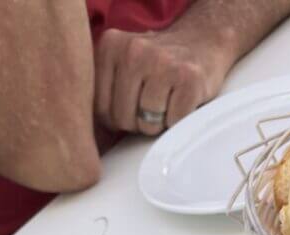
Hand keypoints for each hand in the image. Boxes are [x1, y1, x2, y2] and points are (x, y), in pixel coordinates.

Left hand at [94, 27, 233, 135]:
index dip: (119, 119)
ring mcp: (162, 63)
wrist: (203, 41)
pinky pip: (173, 122)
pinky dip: (179, 120)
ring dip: (160, 122)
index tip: (133, 104)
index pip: (101, 111)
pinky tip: (182, 100)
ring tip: (167, 100)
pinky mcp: (189, 79)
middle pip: (124, 120)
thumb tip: (86, 138)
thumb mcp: (123, 66)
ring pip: (148, 124)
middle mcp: (133, 51)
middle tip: (153, 102)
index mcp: (110, 46)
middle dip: (139, 122)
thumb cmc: (159, 66)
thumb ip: (103, 91)